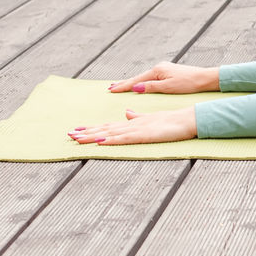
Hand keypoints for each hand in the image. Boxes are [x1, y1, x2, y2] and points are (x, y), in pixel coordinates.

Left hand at [69, 106, 197, 145]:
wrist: (186, 119)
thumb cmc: (171, 121)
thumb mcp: (151, 119)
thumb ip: (138, 117)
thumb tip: (126, 114)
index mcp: (133, 123)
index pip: (108, 126)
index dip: (92, 128)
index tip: (77, 130)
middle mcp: (131, 125)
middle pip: (105, 129)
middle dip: (86, 132)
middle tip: (69, 135)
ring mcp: (137, 130)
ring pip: (110, 133)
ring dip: (92, 136)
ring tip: (77, 138)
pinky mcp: (144, 135)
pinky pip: (124, 139)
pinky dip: (111, 140)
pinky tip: (100, 141)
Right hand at [108, 61, 217, 94]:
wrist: (204, 78)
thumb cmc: (188, 83)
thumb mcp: (168, 87)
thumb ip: (151, 87)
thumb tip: (135, 87)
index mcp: (157, 71)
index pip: (136, 80)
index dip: (123, 86)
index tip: (111, 90)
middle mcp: (159, 68)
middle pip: (137, 77)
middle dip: (124, 83)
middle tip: (110, 88)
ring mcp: (163, 69)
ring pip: (143, 78)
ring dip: (131, 82)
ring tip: (120, 86)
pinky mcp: (167, 73)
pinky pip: (150, 78)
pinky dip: (141, 82)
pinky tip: (138, 84)